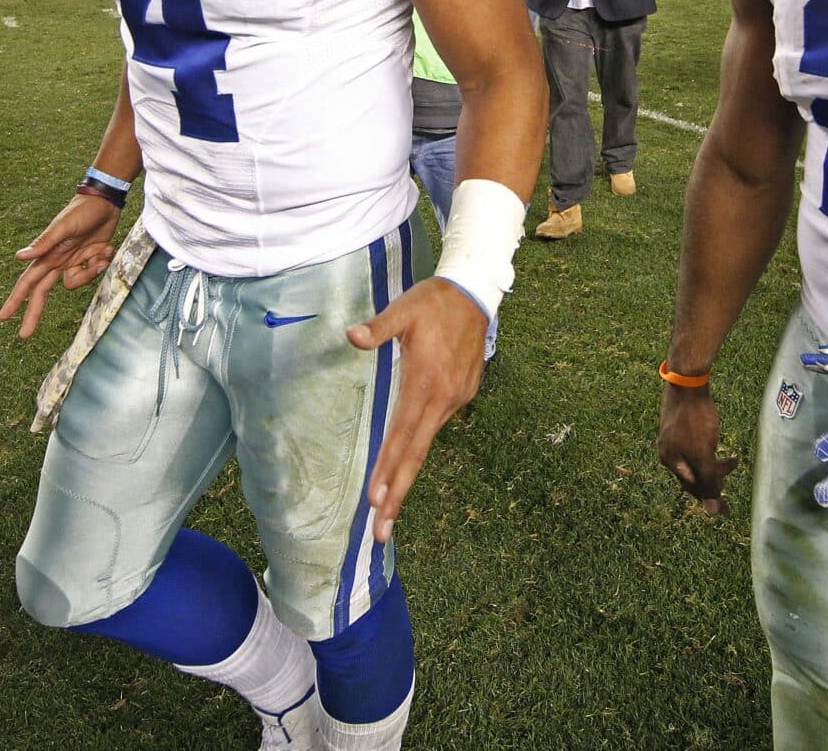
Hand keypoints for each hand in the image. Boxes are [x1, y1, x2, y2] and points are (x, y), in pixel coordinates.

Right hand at [0, 194, 120, 337]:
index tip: (2, 317)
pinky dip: (100, 263)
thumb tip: (18, 257)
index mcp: (47, 256)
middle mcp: (57, 261)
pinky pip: (92, 272)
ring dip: (89, 272)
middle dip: (33, 313)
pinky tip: (106, 248)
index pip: (27, 282)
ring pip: (75, 282)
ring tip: (100, 252)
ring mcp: (73, 261)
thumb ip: (43, 243)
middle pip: (42, 293)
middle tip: (24, 335)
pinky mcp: (89, 258)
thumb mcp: (63, 226)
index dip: (15, 300)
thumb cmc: (80, 211)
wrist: (105, 202)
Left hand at [347, 277, 486, 542]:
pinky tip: (408, 457)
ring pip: (426, 442)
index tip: (376, 502)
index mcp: (425, 384)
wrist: (476, 293)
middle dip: (397, 495)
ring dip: (407, 473)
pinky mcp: (463, 393)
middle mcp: (442, 399)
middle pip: (416, 455)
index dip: (389, 470)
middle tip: (382, 533)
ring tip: (390, 503)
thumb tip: (352, 336)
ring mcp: (456, 399)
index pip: (402, 437)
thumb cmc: (434, 302)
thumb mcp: (404, 310)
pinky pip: (436, 425)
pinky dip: (420, 446)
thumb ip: (378, 327)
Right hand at [657, 381, 735, 514]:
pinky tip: (716, 446)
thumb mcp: (703, 453)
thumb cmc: (695, 418)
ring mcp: (671, 437)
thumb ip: (708, 480)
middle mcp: (667, 451)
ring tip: (733, 460)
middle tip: (734, 473)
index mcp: (670, 460)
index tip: (728, 511)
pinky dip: (708, 451)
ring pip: (695, 460)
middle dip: (715, 479)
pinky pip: (694, 447)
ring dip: (714, 464)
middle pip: (693, 475)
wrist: (687, 381)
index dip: (712, 498)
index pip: (693, 487)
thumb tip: (711, 511)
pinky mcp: (678, 424)